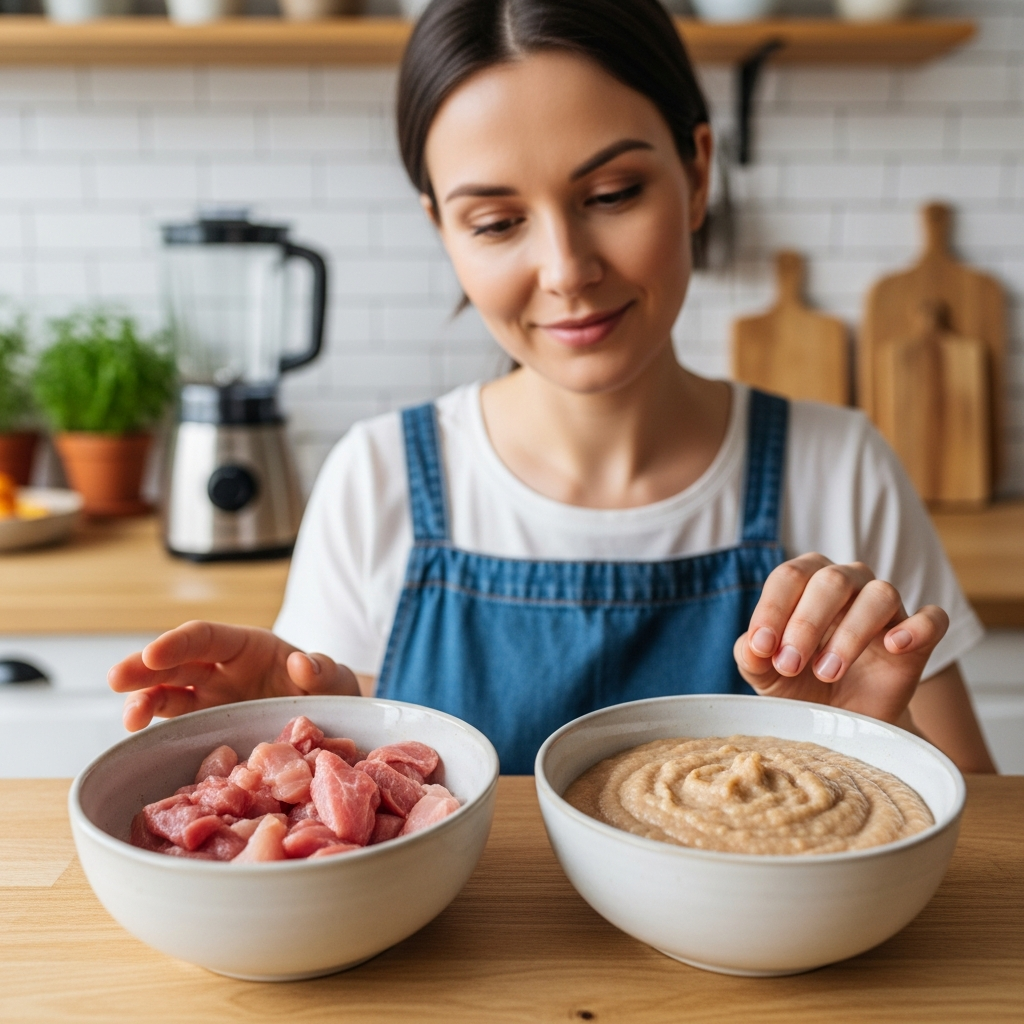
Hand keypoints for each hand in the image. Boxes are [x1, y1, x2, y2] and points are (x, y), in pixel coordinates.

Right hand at [107, 620, 359, 730]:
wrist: (333, 726)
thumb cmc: (332, 692)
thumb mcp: (335, 679)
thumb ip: (322, 670)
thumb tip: (301, 663)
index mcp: (248, 646)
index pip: (207, 636)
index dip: (179, 642)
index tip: (154, 653)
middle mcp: (223, 668)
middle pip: (177, 661)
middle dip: (145, 667)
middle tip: (116, 678)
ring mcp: (212, 698)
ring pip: (168, 693)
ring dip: (143, 700)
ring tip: (128, 717)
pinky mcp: (208, 725)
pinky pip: (177, 722)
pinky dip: (156, 726)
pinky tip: (138, 735)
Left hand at [733, 554, 948, 724]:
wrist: (839, 723)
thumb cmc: (797, 685)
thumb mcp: (765, 675)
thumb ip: (751, 657)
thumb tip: (752, 645)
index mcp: (806, 580)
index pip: (789, 577)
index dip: (773, 609)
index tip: (764, 648)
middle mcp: (847, 582)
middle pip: (832, 581)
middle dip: (806, 623)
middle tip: (792, 666)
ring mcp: (886, 608)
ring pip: (879, 595)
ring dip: (851, 633)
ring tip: (827, 671)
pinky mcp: (919, 638)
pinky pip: (932, 619)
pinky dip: (917, 628)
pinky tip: (893, 646)